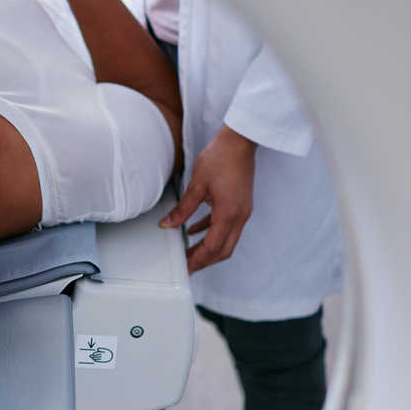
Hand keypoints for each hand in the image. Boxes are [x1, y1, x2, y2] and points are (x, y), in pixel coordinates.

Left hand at [160, 126, 256, 273]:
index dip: (198, 260)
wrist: (239, 141)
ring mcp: (242, 211)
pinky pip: (226, 226)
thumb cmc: (221, 158)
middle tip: (186, 266)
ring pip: (226, 240)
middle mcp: (240, 216)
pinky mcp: (240, 205)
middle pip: (223, 249)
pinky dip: (210, 232)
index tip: (186, 268)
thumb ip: (182, 209)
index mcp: (229, 213)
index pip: (213, 247)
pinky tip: (194, 231)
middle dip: (204, 260)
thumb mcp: (196, 185)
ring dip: (208, 248)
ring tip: (189, 253)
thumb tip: (168, 224)